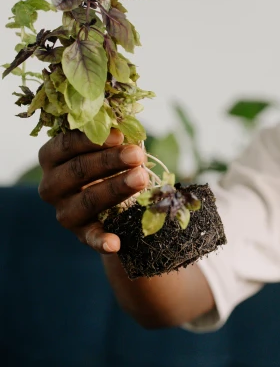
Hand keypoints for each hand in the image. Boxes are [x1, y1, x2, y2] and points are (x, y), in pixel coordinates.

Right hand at [38, 129, 148, 253]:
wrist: (110, 201)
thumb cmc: (108, 163)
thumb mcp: (106, 147)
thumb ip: (111, 135)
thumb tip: (128, 122)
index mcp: (51, 157)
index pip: (65, 144)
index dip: (92, 139)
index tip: (119, 135)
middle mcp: (51, 185)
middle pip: (77, 170)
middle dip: (109, 161)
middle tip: (138, 154)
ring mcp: (64, 211)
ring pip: (87, 200)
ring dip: (115, 188)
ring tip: (141, 178)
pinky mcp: (81, 233)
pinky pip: (90, 238)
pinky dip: (102, 241)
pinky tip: (115, 244)